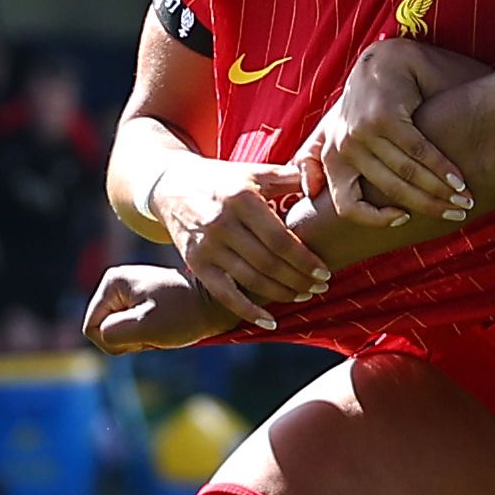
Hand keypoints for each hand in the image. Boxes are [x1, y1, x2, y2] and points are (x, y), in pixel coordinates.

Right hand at [82, 265, 234, 353]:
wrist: (216, 305)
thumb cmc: (185, 314)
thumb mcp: (144, 326)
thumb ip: (113, 332)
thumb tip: (102, 334)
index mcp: (112, 282)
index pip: (91, 327)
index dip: (115, 340)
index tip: (144, 332)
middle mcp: (116, 283)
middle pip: (104, 329)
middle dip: (129, 338)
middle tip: (156, 331)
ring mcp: (129, 292)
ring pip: (119, 331)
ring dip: (139, 338)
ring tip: (162, 328)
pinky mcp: (141, 301)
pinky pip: (132, 328)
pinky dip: (147, 335)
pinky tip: (164, 327)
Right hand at [152, 156, 323, 329]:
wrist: (171, 186)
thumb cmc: (223, 180)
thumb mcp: (252, 172)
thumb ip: (288, 176)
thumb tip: (321, 184)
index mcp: (241, 199)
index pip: (279, 238)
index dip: (304, 260)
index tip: (324, 271)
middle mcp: (222, 223)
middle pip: (268, 263)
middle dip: (299, 279)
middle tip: (321, 286)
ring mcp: (207, 246)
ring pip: (252, 280)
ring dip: (282, 294)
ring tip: (304, 296)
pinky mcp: (196, 264)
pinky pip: (225, 295)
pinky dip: (249, 312)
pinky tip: (271, 322)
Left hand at [304, 42, 480, 227]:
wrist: (382, 62)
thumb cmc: (364, 104)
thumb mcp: (334, 132)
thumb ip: (319, 161)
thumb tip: (307, 192)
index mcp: (332, 159)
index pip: (348, 207)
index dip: (377, 220)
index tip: (404, 219)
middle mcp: (344, 148)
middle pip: (390, 191)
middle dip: (428, 206)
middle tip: (456, 213)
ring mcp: (364, 133)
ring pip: (407, 174)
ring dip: (440, 190)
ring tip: (464, 199)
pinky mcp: (385, 117)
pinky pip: (419, 151)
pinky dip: (442, 167)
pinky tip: (458, 177)